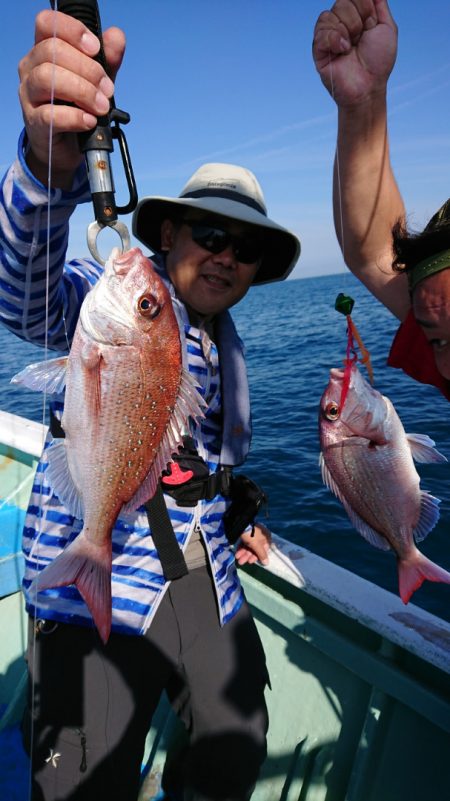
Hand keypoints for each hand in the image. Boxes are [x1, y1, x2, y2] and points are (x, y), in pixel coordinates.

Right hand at [18, 9, 124, 187]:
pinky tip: (89, 120)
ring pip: (47, 78)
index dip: (72, 31)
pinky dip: (75, 117)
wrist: (69, 148)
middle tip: (107, 89)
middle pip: (52, 51)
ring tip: (101, 106)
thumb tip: (116, 37)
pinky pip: (49, 115)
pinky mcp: (34, 123)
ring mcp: (29, 95)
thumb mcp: (97, 81)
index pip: (47, 23)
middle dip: (87, 69)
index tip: (95, 49)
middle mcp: (31, 68)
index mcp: (44, 50)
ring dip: (82, 91)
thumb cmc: (79, 107)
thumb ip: (107, 60)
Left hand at [235, 523, 270, 566]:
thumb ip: (262, 554)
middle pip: (255, 549)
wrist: (241, 523)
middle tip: (241, 562)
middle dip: (247, 556)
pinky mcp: (246, 534)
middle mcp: (261, 537)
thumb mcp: (257, 545)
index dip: (256, 557)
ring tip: (237, 558)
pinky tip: (237, 554)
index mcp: (266, 538)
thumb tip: (267, 563)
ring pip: (249, 546)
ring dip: (243, 554)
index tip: (250, 562)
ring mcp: (253, 535)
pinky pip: (245, 543)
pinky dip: (241, 548)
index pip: (263, 550)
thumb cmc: (252, 535)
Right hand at [312, 0, 396, 107]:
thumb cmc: (378, 61)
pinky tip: (342, 51)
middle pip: (342, 1)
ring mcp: (328, 35)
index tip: (371, 26)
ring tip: (351, 48)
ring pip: (331, 13)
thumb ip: (379, 3)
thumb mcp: (387, 27)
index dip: (366, 8)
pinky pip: (322, 30)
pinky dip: (335, 39)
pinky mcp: (319, 48)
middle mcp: (341, 22)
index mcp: (356, 15)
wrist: (367, 86)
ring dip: (348, 31)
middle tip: (361, 40)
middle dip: (358, 20)